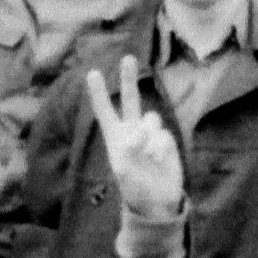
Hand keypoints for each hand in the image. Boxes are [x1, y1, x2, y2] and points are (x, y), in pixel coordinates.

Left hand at [85, 56, 184, 222]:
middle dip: (128, 79)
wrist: (157, 199)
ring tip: (147, 155)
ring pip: (150, 118)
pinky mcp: (166, 139)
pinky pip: (163, 134)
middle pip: (130, 99)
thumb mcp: (124, 171)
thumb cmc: (133, 186)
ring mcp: (150, 133)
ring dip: (148, 134)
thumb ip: (129, 150)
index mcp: (115, 136)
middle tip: (128, 57)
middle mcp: (132, 130)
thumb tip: (140, 133)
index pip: (104, 111)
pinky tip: (159, 160)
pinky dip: (160, 147)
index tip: (92, 73)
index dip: (98, 93)